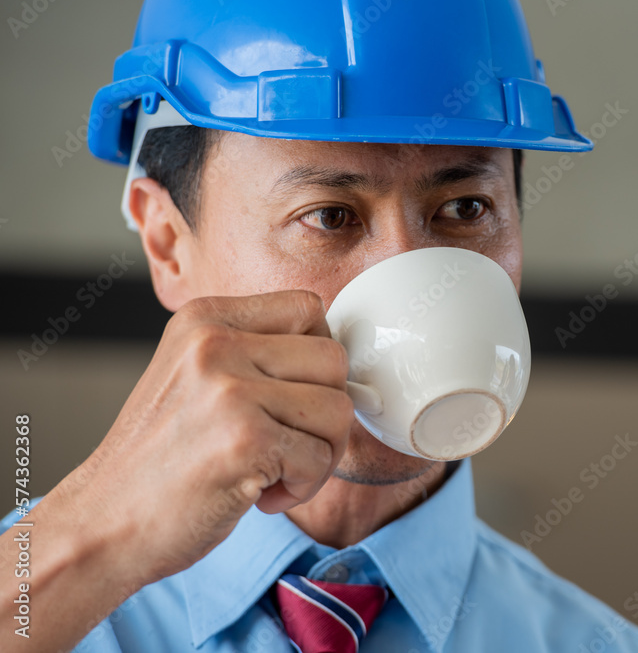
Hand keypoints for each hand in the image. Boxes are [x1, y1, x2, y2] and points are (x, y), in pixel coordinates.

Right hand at [52, 290, 352, 585]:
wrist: (103, 524)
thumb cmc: (160, 460)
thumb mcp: (196, 375)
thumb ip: (256, 352)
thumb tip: (339, 357)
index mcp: (205, 318)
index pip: (309, 309)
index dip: (316, 362)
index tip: (291, 399)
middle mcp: (215, 343)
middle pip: (334, 359)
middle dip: (327, 413)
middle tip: (291, 446)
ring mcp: (229, 389)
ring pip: (338, 410)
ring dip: (321, 455)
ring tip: (276, 472)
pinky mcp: (245, 439)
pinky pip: (320, 458)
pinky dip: (304, 487)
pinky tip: (261, 495)